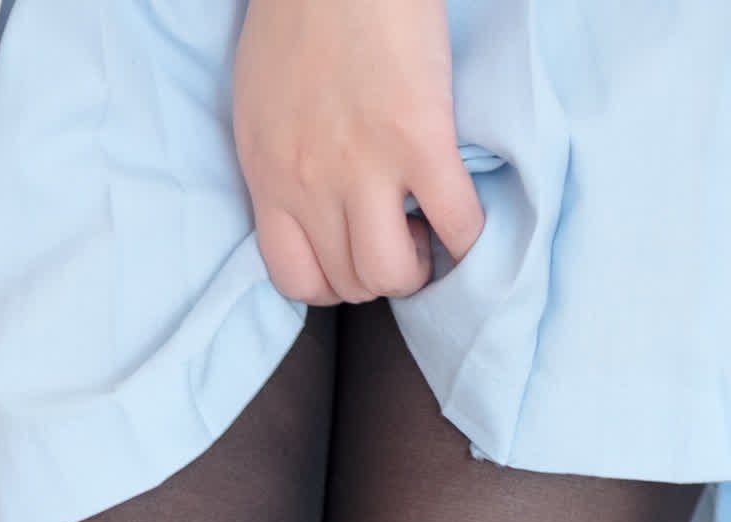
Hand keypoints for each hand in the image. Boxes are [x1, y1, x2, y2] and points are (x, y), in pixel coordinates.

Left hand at [233, 0, 485, 304]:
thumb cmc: (297, 11)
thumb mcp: (262, 103)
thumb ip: (281, 157)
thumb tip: (308, 198)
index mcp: (268, 176)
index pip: (295, 281)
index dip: (334, 283)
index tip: (355, 253)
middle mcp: (308, 185)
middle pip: (349, 284)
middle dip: (380, 274)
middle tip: (401, 235)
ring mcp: (364, 167)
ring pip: (391, 274)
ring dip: (418, 267)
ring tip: (426, 231)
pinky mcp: (418, 139)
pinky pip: (455, 224)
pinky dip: (468, 237)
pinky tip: (465, 220)